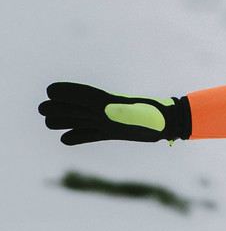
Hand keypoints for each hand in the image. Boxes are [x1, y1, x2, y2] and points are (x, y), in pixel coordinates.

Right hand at [38, 82, 190, 144]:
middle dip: (54, 110)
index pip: (72, 92)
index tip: (53, 93)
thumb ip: (115, 109)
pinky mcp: (108, 133)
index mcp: (101, 100)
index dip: (61, 91)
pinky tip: (69, 138)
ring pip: (69, 120)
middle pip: (63, 107)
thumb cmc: (152, 116)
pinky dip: (74, 137)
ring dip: (60, 122)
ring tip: (63, 126)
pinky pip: (84, 136)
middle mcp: (98, 109)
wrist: (167, 123)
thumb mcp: (134, 112)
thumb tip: (100, 106)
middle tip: (60, 116)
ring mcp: (102, 121)